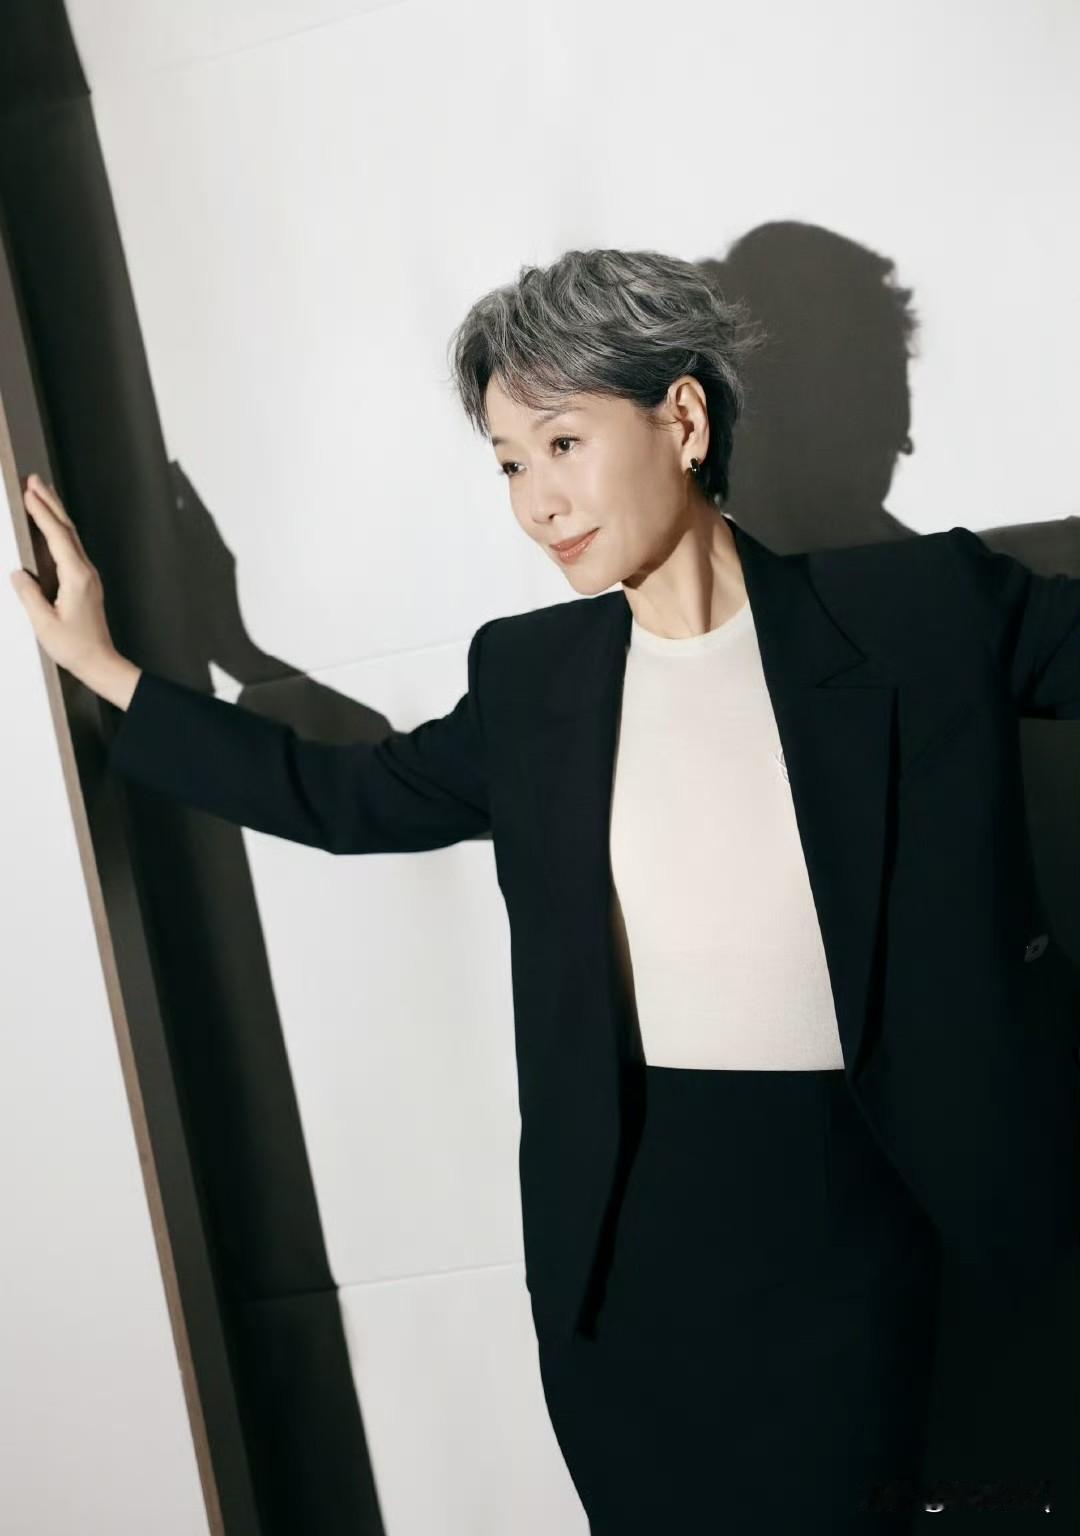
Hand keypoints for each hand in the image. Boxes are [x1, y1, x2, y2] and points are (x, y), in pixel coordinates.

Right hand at [10, 474, 120, 681]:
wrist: (100, 662)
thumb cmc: (75, 647)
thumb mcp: (44, 624)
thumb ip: (29, 596)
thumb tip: (18, 573)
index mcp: (77, 577)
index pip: (57, 537)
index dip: (42, 513)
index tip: (29, 492)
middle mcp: (86, 572)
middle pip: (67, 529)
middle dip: (50, 502)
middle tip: (34, 479)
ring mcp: (88, 576)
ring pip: (70, 536)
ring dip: (55, 513)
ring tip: (41, 493)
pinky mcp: (85, 582)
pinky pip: (71, 548)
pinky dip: (58, 531)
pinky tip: (51, 527)